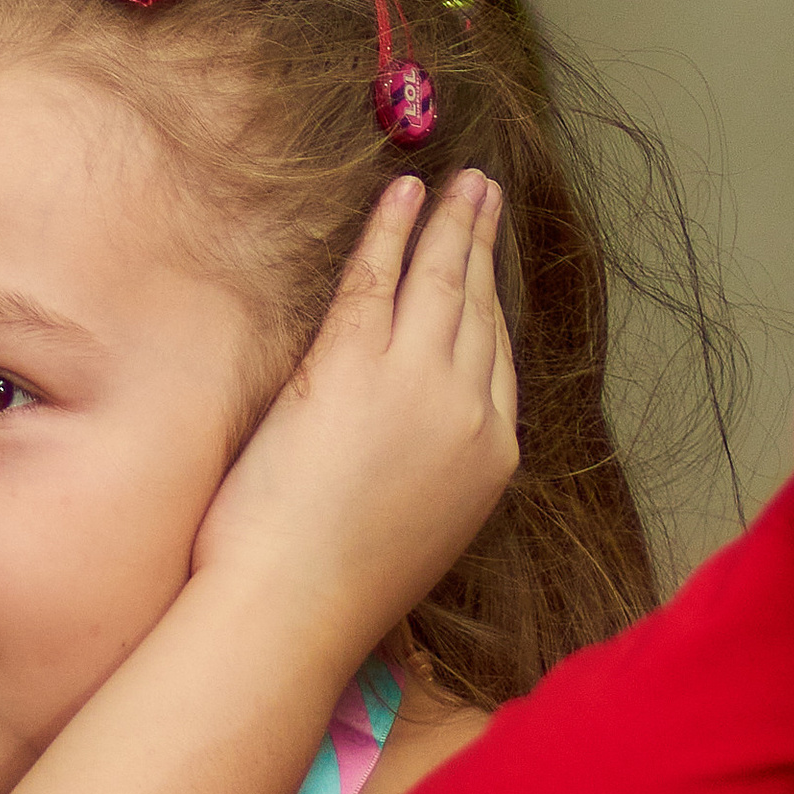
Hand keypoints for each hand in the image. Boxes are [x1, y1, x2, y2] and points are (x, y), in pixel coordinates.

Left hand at [192, 172, 519, 653]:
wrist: (295, 610)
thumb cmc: (331, 590)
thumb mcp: (414, 529)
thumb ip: (427, 472)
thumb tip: (407, 448)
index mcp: (491, 460)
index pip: (497, 361)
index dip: (490, 305)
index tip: (486, 270)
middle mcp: (469, 412)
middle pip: (480, 308)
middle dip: (482, 246)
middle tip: (483, 196)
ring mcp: (416, 383)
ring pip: (443, 281)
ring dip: (450, 222)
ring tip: (456, 182)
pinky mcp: (354, 364)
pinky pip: (381, 277)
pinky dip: (394, 228)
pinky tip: (403, 194)